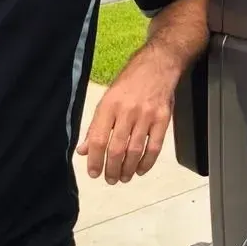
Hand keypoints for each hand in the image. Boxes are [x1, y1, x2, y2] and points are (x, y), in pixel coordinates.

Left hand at [77, 51, 176, 184]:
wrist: (157, 65)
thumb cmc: (129, 82)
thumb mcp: (107, 98)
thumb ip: (95, 126)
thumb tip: (83, 150)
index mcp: (109, 105)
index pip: (98, 138)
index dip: (94, 159)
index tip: (93, 173)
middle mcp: (127, 111)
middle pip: (116, 148)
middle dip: (111, 169)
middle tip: (110, 180)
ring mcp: (147, 115)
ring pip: (135, 150)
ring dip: (127, 169)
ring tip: (123, 178)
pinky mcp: (163, 119)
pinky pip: (154, 147)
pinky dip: (147, 162)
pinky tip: (140, 170)